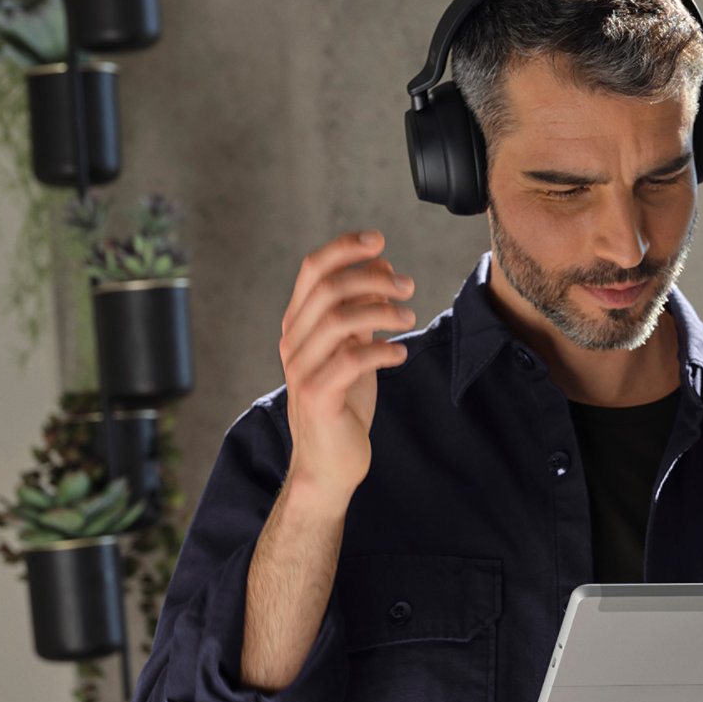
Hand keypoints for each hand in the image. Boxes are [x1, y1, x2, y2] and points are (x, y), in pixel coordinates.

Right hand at [279, 230, 415, 500]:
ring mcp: (302, 369)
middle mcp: (293, 341)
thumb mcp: (352, 346)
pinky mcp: (318, 396)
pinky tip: (399, 355)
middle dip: (373, 278)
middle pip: (328, 288)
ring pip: (339, 320)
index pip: (312, 270)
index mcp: (298, 324)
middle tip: (408, 286)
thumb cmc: (342, 401)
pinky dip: (381, 350)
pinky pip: (350, 359)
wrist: (328, 462)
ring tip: (409, 319)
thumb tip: (381, 265)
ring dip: (382, 312)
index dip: (344, 248)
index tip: (378, 240)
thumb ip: (361, 308)